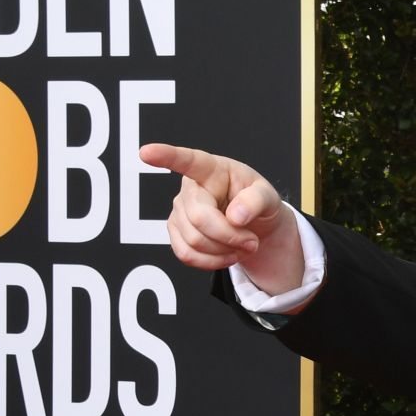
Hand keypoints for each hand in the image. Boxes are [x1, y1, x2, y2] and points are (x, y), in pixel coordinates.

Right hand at [139, 143, 306, 293]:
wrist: (255, 226)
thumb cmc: (257, 202)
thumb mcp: (268, 196)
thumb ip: (256, 201)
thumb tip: (235, 217)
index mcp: (211, 169)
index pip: (187, 161)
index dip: (166, 156)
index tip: (146, 153)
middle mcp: (190, 188)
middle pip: (200, 218)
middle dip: (230, 236)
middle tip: (252, 241)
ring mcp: (179, 210)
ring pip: (194, 241)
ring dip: (225, 251)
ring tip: (243, 246)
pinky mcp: (176, 232)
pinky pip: (187, 255)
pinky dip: (212, 262)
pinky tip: (227, 255)